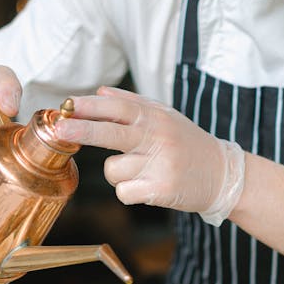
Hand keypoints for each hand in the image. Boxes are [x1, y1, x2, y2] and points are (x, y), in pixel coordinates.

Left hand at [55, 86, 244, 224]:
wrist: (224, 175)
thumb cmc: (189, 144)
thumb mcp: (166, 116)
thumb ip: (132, 103)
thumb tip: (98, 92)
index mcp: (156, 118)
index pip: (118, 107)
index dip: (89, 106)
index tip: (67, 106)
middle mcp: (158, 139)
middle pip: (111, 133)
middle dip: (81, 131)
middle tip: (59, 130)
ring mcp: (160, 165)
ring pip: (113, 170)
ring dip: (118, 174)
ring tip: (141, 171)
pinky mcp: (162, 189)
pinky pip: (124, 192)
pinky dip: (129, 192)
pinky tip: (147, 187)